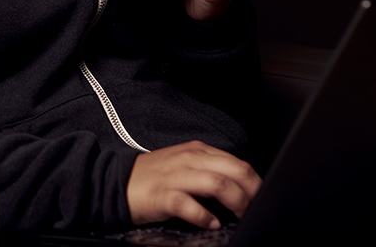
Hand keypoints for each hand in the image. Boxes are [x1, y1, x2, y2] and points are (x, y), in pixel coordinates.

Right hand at [127, 140, 261, 226]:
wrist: (114, 182)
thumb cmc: (152, 177)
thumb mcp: (185, 165)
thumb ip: (209, 171)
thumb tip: (238, 187)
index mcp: (198, 151)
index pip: (238, 162)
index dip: (255, 181)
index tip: (261, 196)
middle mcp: (190, 160)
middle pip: (235, 170)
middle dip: (252, 191)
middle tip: (257, 207)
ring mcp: (176, 176)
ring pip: (218, 184)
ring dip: (235, 201)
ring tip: (240, 215)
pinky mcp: (162, 195)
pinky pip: (188, 204)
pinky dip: (204, 215)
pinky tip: (210, 223)